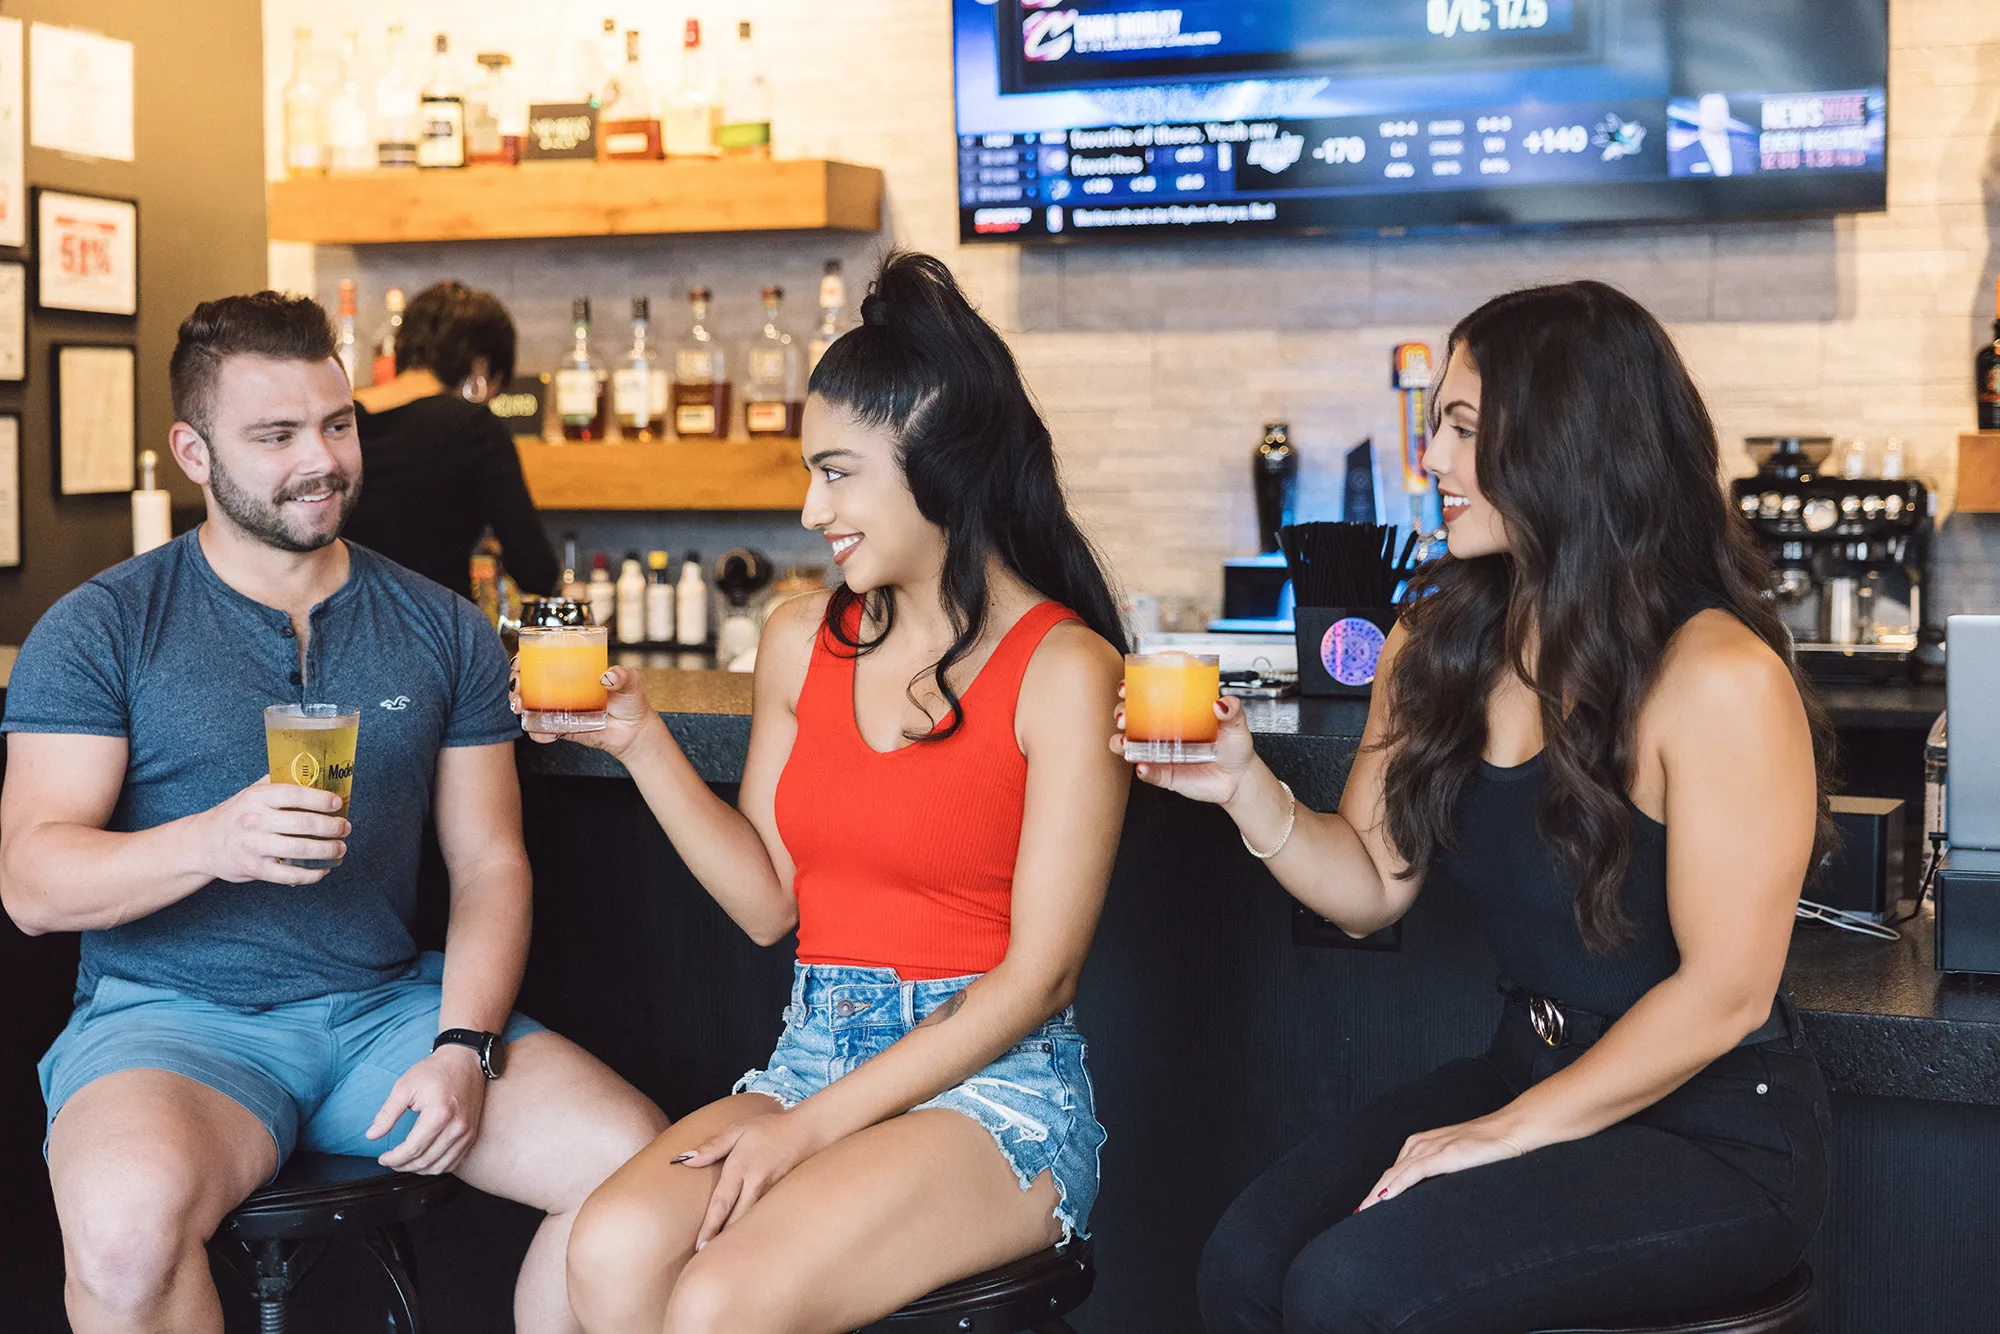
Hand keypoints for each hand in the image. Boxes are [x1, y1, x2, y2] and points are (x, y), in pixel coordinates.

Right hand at [200, 776, 348, 885]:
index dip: (320, 799)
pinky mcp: (254, 868)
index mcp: (256, 798)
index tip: (337, 803)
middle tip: (345, 828)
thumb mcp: (251, 792)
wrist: (203, 843)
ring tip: (341, 848)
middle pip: (303, 824)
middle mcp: (254, 820)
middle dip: (331, 827)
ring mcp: (253, 846)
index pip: (294, 794)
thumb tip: (314, 773)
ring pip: (300, 850)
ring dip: (327, 850)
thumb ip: (278, 782)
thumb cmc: (235, 814)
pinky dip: (311, 875)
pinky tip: (323, 870)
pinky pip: (289, 875)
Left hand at [366, 1045, 488, 1174]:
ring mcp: (467, 1132)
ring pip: (440, 1167)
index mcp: (439, 1114)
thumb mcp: (405, 1087)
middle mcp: (457, 1126)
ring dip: (419, 1169)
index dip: (394, 1158)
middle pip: (426, 1161)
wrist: (465, 1060)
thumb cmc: (435, 1070)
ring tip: (405, 1163)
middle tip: (391, 1161)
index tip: (383, 1158)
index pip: (413, 1149)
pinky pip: (454, 1162)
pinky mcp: (472, 1133)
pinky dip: (436, 1167)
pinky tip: (424, 1160)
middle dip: (403, 1166)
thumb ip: (387, 1114)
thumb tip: (372, 1135)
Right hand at [511, 661, 665, 759]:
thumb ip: (622, 676)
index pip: (541, 660)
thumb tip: (608, 677)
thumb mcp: (630, 681)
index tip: (520, 661)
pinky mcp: (563, 729)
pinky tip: (546, 732)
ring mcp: (559, 709)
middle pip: (527, 682)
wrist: (635, 731)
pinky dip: (538, 732)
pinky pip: (543, 731)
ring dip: (518, 705)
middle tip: (518, 687)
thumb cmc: (630, 700)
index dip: (524, 659)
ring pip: (529, 705)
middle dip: (515, 683)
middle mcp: (560, 689)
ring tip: (521, 707)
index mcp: (572, 671)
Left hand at [675, 1109, 832, 1249]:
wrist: (810, 1131)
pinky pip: (766, 1219)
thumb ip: (712, 1146)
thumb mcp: (739, 1130)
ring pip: (752, 1223)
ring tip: (724, 1258)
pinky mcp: (784, 1198)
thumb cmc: (770, 1129)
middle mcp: (757, 1183)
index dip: (710, 1227)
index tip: (699, 1246)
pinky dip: (756, 1231)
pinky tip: (749, 1242)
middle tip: (705, 1260)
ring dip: (738, 1239)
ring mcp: (773, 1193)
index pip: (722, 1203)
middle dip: (721, 1241)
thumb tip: (684, 1160)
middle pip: (737, 1220)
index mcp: (741, 1167)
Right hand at [1108, 689, 1258, 805]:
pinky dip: (1143, 770)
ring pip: (1130, 746)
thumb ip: (1233, 711)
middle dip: (1121, 714)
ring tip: (1125, 742)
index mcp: (1177, 712)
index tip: (1126, 687)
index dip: (1132, 690)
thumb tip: (1221, 703)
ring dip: (1121, 742)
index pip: (1148, 696)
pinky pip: (1148, 773)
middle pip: (1131, 718)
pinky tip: (1143, 767)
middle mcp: (1163, 731)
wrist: (1239, 778)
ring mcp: (1161, 753)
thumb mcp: (1236, 723)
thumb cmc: (1234, 747)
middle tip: (1124, 715)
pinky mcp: (1164, 774)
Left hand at [1356, 1116, 1528, 1211]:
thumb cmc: (1487, 1146)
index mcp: (1421, 1145)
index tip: (1367, 1209)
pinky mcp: (1445, 1154)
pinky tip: (1386, 1198)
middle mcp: (1421, 1144)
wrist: (1510, 1129)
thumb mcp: (1457, 1159)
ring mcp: (1432, 1148)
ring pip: (1396, 1174)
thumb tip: (1428, 1194)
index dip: (1379, 1191)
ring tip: (1365, 1213)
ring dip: (1379, 1194)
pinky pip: (1415, 1171)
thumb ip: (1440, 1170)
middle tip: (1358, 1216)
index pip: (1393, 1172)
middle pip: (1389, 1174)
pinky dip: (1398, 1185)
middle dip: (1372, 1196)